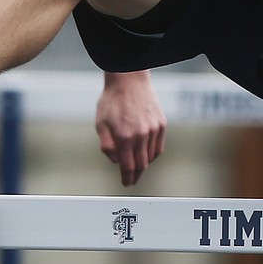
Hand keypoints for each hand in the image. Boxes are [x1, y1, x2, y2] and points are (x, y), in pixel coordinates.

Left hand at [95, 71, 166, 185]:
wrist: (129, 79)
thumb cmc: (112, 100)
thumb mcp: (100, 124)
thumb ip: (107, 146)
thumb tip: (116, 161)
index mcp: (125, 137)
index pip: (128, 167)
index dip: (127, 178)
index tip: (126, 184)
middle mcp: (142, 135)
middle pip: (142, 165)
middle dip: (136, 175)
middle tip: (132, 180)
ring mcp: (154, 130)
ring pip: (151, 157)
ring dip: (144, 164)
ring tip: (137, 165)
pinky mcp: (161, 124)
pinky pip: (159, 147)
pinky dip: (153, 154)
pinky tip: (146, 153)